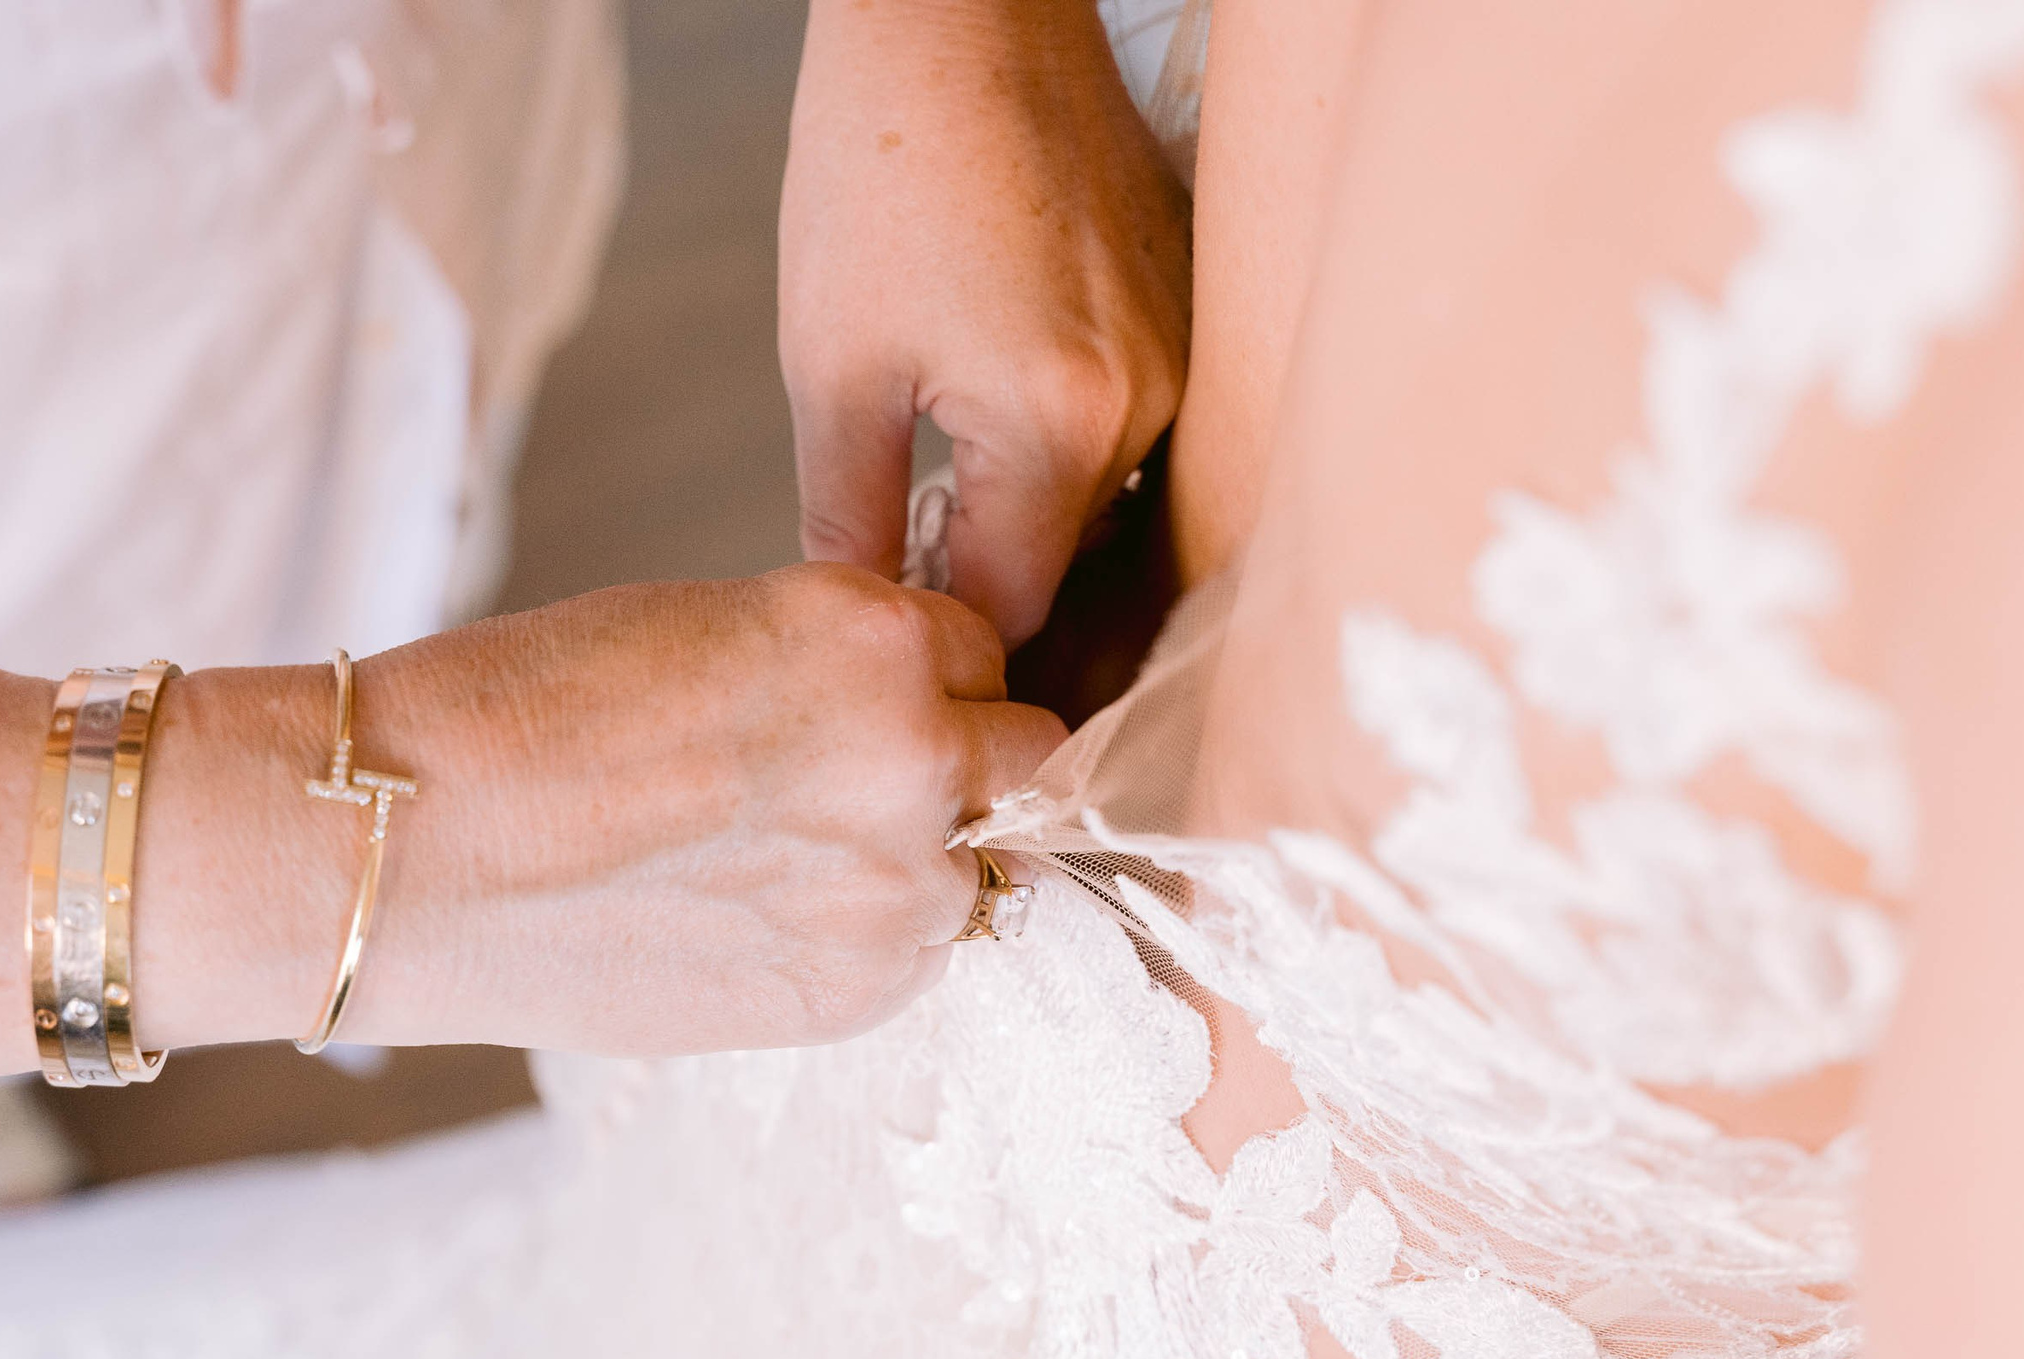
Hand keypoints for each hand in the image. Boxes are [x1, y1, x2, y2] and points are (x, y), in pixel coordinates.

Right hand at [353, 565, 1066, 1053]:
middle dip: (969, 761)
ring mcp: (896, 890)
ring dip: (932, 857)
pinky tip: (773, 916)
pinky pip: (927, 955)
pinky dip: (878, 936)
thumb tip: (919, 720)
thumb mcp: (720, 629)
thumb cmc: (532, 712)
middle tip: (863, 782)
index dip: (927, 675)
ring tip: (801, 856)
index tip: (864, 702)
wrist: (412, 846)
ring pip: (993, 866)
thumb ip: (845, 671)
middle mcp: (916, 759)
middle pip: (1029, 757)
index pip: (983, 648)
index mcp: (879, 640)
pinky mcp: (857, 992)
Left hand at [781, 0, 1191, 644]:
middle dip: (990, 567)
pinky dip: (1073, 437)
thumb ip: (849, 515)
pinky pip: (1139, 422)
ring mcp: (1186, 354)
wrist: (966, 19)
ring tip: (951, 456)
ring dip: (1035, 505)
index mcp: (1057, 424)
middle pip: (1072, 558)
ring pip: (1109, 495)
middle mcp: (1150, 401)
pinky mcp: (1193, 311)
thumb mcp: (830, 365)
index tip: (893, 621)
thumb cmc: (880, 170)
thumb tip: (860, 616)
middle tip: (906, 540)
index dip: (945, 631)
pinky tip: (1004, 387)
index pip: (1015, 606)